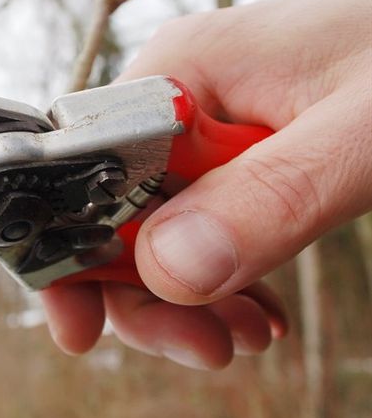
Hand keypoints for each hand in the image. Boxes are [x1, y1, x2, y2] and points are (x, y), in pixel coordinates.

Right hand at [42, 0, 371, 368]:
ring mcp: (213, 126)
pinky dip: (225, 279)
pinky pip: (209, 225)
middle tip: (202, 347)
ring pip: (159, 227)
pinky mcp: (247, 153)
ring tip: (244, 335)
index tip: (84, 324)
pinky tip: (261, 312)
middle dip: (142, 290)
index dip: (74, 248)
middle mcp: (182, 97)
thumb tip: (166, 268)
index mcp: (181, 70)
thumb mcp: (358, 134)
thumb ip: (266, 196)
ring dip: (187, 296)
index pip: (85, 166)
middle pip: (114, 206)